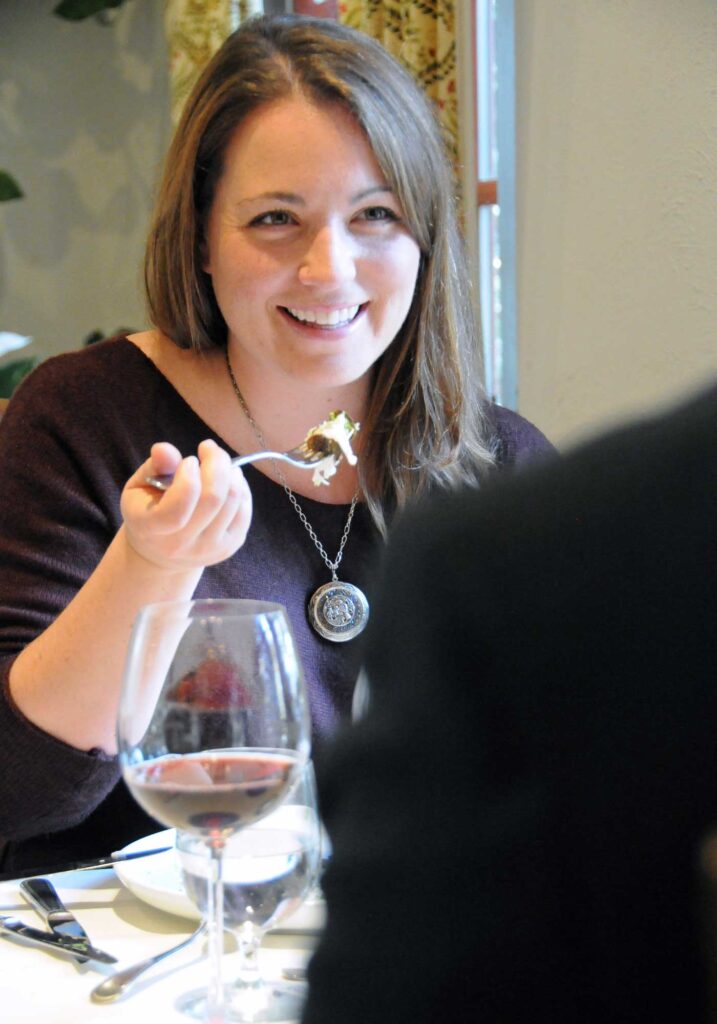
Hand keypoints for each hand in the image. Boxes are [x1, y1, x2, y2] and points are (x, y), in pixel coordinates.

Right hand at [120, 440, 251, 571]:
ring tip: (219, 463)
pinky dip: (241, 487)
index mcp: (151, 528)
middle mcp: (181, 544)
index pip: (177, 507)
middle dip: (216, 462)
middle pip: (213, 498)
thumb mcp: (139, 487)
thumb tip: (165, 449)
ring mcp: (209, 548)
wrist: (161, 554)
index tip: (188, 461)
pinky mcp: (231, 546)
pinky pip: (245, 510)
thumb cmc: (147, 512)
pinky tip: (229, 479)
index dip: (188, 478)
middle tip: (209, 448)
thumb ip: (154, 467)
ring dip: (231, 472)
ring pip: (233, 501)